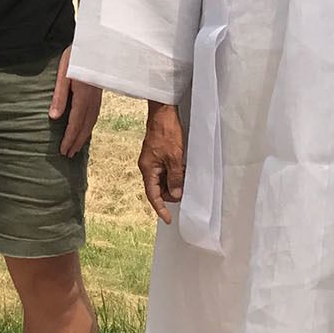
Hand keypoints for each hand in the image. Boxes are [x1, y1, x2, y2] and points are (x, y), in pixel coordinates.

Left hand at [49, 47, 101, 157]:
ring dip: (84, 136)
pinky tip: (85, 128)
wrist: (97, 45)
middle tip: (69, 155)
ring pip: (91, 122)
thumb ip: (59, 96)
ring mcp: (98, 97)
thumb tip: (54, 117)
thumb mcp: (63, 73)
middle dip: (77, 142)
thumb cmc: (77, 56)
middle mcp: (92, 100)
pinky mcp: (99, 93)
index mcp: (83, 96)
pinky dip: (89, 126)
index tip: (63, 150)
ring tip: (77, 147)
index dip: (69, 138)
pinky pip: (95, 115)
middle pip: (85, 126)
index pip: (75, 123)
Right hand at [138, 102, 185, 223]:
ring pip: (162, 180)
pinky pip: (165, 171)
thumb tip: (175, 195)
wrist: (163, 113)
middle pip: (157, 189)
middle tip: (184, 191)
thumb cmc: (167, 132)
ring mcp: (152, 160)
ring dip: (173, 183)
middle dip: (170, 193)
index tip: (168, 219)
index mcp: (148, 169)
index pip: (152, 195)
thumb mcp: (175, 157)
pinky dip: (173, 174)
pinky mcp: (157, 154)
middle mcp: (148, 167)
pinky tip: (183, 170)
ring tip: (186, 178)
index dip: (160, 208)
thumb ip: (175, 178)